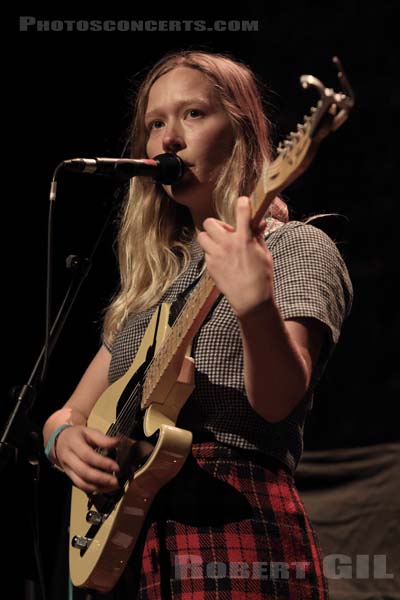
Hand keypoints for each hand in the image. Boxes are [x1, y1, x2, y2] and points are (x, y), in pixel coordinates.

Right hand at [55, 425, 119, 493]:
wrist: (59, 441)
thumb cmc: (77, 436)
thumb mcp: (89, 431)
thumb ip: (102, 438)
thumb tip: (117, 442)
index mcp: (74, 443)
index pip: (88, 455)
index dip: (102, 463)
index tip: (116, 467)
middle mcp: (68, 457)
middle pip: (84, 471)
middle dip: (101, 478)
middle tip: (115, 481)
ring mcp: (67, 469)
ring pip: (81, 482)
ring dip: (98, 487)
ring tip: (112, 487)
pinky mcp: (69, 476)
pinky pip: (80, 485)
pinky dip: (92, 489)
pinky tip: (104, 488)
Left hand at [197, 196, 273, 317]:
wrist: (251, 300)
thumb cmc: (261, 278)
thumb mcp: (264, 254)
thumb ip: (258, 236)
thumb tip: (258, 223)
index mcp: (244, 239)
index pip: (242, 212)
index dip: (243, 203)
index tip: (243, 202)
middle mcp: (227, 245)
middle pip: (210, 222)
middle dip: (217, 225)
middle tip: (227, 233)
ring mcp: (216, 256)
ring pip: (202, 237)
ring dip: (211, 238)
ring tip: (221, 246)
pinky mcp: (210, 266)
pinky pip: (206, 253)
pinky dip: (212, 253)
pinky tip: (223, 261)